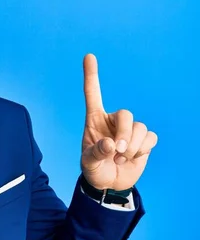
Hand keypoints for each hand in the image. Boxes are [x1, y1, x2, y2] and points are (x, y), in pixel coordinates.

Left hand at [80, 54, 157, 190]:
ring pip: (140, 127)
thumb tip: (111, 144)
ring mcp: (130, 130)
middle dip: (125, 133)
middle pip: (125, 114)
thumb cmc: (94, 169)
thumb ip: (95, 153)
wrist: (108, 184)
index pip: (93, 94)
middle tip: (118, 151)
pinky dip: (143, 149)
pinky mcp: (144, 140)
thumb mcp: (88, 163)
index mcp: (94, 120)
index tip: (89, 56)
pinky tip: (133, 158)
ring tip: (121, 159)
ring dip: (133, 146)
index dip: (91, 75)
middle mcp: (112, 121)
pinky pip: (150, 137)